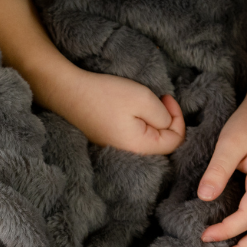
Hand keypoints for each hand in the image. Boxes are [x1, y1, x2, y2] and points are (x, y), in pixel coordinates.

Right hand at [57, 70, 184, 155]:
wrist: (68, 93)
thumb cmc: (106, 94)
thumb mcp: (143, 99)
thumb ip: (163, 115)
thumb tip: (167, 123)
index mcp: (139, 146)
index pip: (174, 142)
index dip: (178, 118)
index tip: (167, 97)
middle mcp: (129, 153)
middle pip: (162, 143)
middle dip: (167, 120)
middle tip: (160, 98)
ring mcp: (117, 148)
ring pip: (148, 139)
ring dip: (153, 120)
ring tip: (144, 102)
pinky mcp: (108, 140)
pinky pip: (133, 136)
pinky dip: (140, 122)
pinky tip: (131, 108)